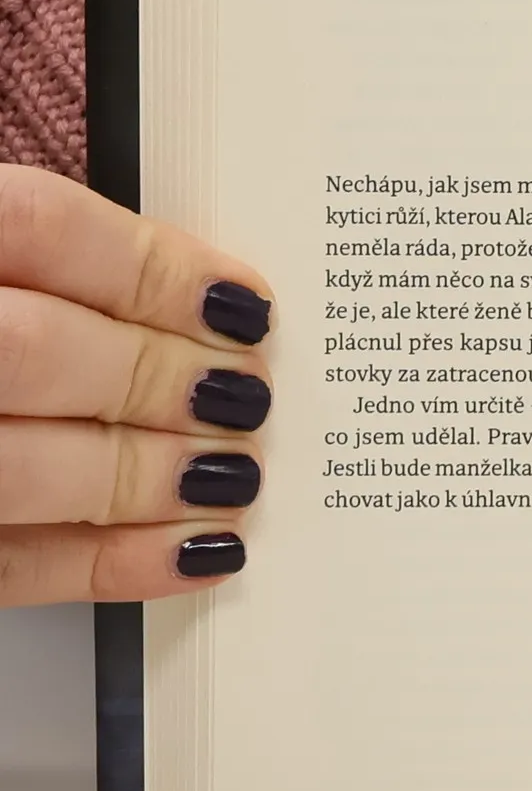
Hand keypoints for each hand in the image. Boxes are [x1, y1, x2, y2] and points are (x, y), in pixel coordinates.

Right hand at [0, 165, 270, 604]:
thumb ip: (39, 264)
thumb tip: (200, 302)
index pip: (35, 223)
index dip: (153, 266)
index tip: (242, 301)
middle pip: (32, 349)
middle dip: (157, 376)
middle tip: (247, 394)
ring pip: (17, 465)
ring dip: (144, 474)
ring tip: (233, 472)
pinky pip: (4, 566)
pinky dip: (110, 564)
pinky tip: (196, 552)